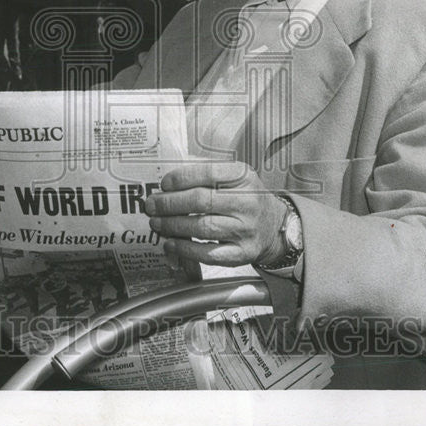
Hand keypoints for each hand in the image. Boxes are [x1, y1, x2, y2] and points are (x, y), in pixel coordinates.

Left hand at [145, 160, 286, 266]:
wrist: (273, 226)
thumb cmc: (246, 198)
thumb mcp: (235, 176)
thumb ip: (206, 172)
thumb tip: (170, 179)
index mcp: (244, 177)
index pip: (208, 173)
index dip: (181, 178)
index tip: (164, 184)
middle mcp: (248, 202)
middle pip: (201, 201)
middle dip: (170, 204)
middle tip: (152, 205)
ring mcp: (246, 229)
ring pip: (202, 227)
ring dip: (173, 226)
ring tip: (157, 223)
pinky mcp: (242, 253)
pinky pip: (208, 253)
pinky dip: (185, 249)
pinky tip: (171, 243)